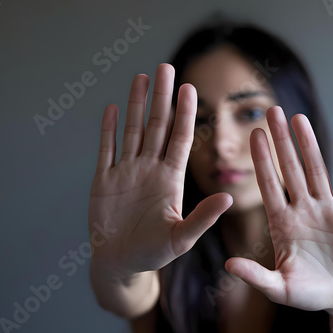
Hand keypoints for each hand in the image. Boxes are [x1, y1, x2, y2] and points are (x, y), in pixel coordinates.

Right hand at [88, 65, 231, 272]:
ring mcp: (126, 173)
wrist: (121, 264)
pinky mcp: (104, 181)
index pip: (179, 140)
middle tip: (166, 68)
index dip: (184, 114)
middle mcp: (149, 170)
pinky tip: (113, 108)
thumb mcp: (181, 238)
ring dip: (137, 105)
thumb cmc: (153, 254)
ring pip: (133, 131)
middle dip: (161, 98)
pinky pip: (107, 149)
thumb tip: (229, 198)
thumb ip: (202, 218)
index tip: (189, 88)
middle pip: (157, 127)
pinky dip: (109, 130)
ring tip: (142, 78)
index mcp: (170, 180)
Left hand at [224, 106, 332, 314]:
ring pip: (317, 171)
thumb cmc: (309, 294)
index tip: (254, 135)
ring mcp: (327, 211)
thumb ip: (255, 276)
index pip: (269, 185)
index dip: (262, 160)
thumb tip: (227, 265)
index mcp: (283, 224)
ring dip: (309, 145)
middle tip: (271, 111)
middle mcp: (303, 211)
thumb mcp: (280, 289)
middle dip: (281, 142)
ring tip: (298, 119)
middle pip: (291, 169)